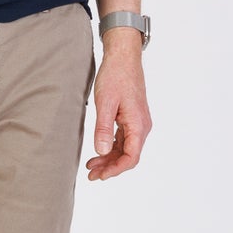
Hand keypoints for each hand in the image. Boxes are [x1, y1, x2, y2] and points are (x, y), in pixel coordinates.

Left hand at [85, 33, 151, 180]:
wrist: (123, 56)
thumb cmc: (115, 76)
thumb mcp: (105, 103)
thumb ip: (103, 128)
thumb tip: (101, 151)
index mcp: (138, 124)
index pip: (131, 157)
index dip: (116, 170)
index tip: (100, 176)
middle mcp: (141, 126)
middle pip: (128, 156)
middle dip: (110, 168)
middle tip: (91, 175)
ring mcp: (137, 122)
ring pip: (125, 148)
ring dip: (109, 159)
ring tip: (91, 166)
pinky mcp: (130, 117)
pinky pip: (123, 139)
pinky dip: (110, 147)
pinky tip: (98, 151)